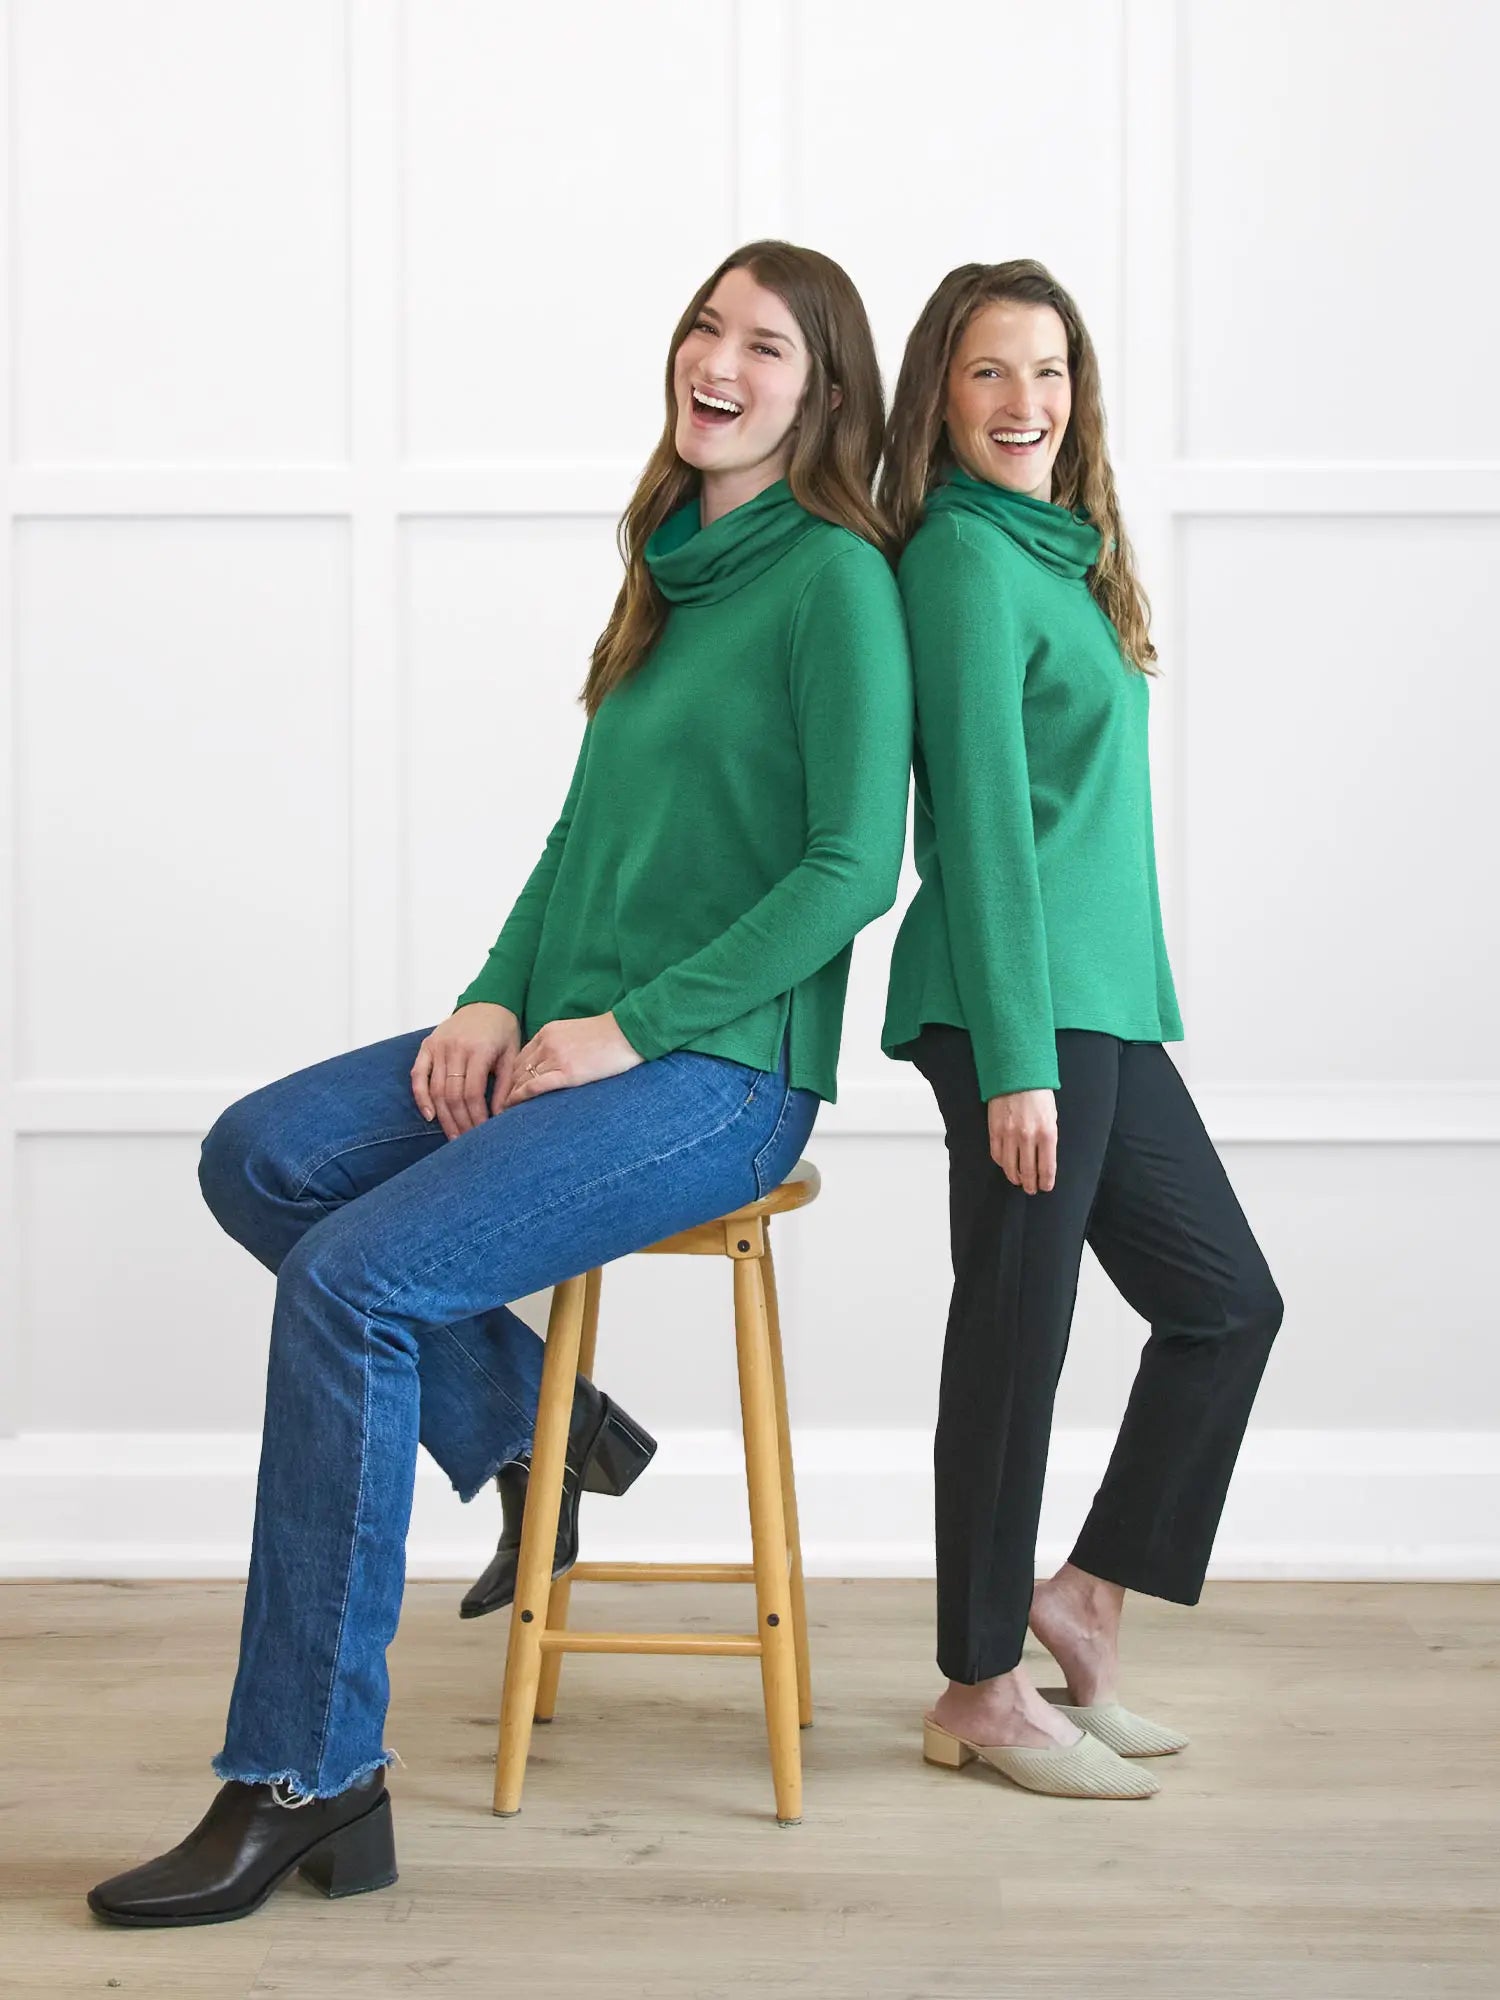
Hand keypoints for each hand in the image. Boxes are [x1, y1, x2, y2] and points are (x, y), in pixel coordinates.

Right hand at [411, 1003, 520, 1139]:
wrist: (488, 1002)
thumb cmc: (503, 1030)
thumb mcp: (511, 1055)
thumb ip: (505, 1085)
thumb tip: (500, 1117)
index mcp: (479, 1050)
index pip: (473, 1093)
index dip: (476, 1117)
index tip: (482, 1134)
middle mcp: (455, 1048)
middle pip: (453, 1095)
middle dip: (459, 1122)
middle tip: (466, 1143)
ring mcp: (438, 1046)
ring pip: (436, 1089)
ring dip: (443, 1116)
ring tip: (452, 1136)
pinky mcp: (427, 1045)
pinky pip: (418, 1075)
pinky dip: (421, 1097)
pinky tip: (429, 1116)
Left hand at [502, 1012, 642, 1107]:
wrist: (629, 1033)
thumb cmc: (610, 1036)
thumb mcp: (577, 1033)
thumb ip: (560, 1045)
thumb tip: (554, 1064)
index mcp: (549, 1032)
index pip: (520, 1056)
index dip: (512, 1075)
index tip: (507, 1090)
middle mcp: (547, 1043)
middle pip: (517, 1069)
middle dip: (506, 1088)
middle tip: (498, 1105)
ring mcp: (556, 1058)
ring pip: (523, 1079)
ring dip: (510, 1095)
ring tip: (503, 1111)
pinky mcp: (568, 1073)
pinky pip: (535, 1086)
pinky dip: (520, 1097)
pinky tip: (512, 1106)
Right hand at [986, 1088, 1056, 1193]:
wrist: (1017, 1073)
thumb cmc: (1038, 1092)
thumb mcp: (1052, 1116)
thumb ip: (1048, 1138)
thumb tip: (1044, 1158)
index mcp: (1047, 1133)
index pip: (1047, 1167)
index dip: (1046, 1181)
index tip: (1045, 1187)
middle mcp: (1028, 1137)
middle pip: (1028, 1171)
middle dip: (1030, 1184)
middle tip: (1031, 1189)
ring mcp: (1009, 1134)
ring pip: (1010, 1166)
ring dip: (1015, 1177)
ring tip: (1018, 1181)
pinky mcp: (995, 1130)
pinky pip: (997, 1154)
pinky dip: (1001, 1163)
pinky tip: (1006, 1166)